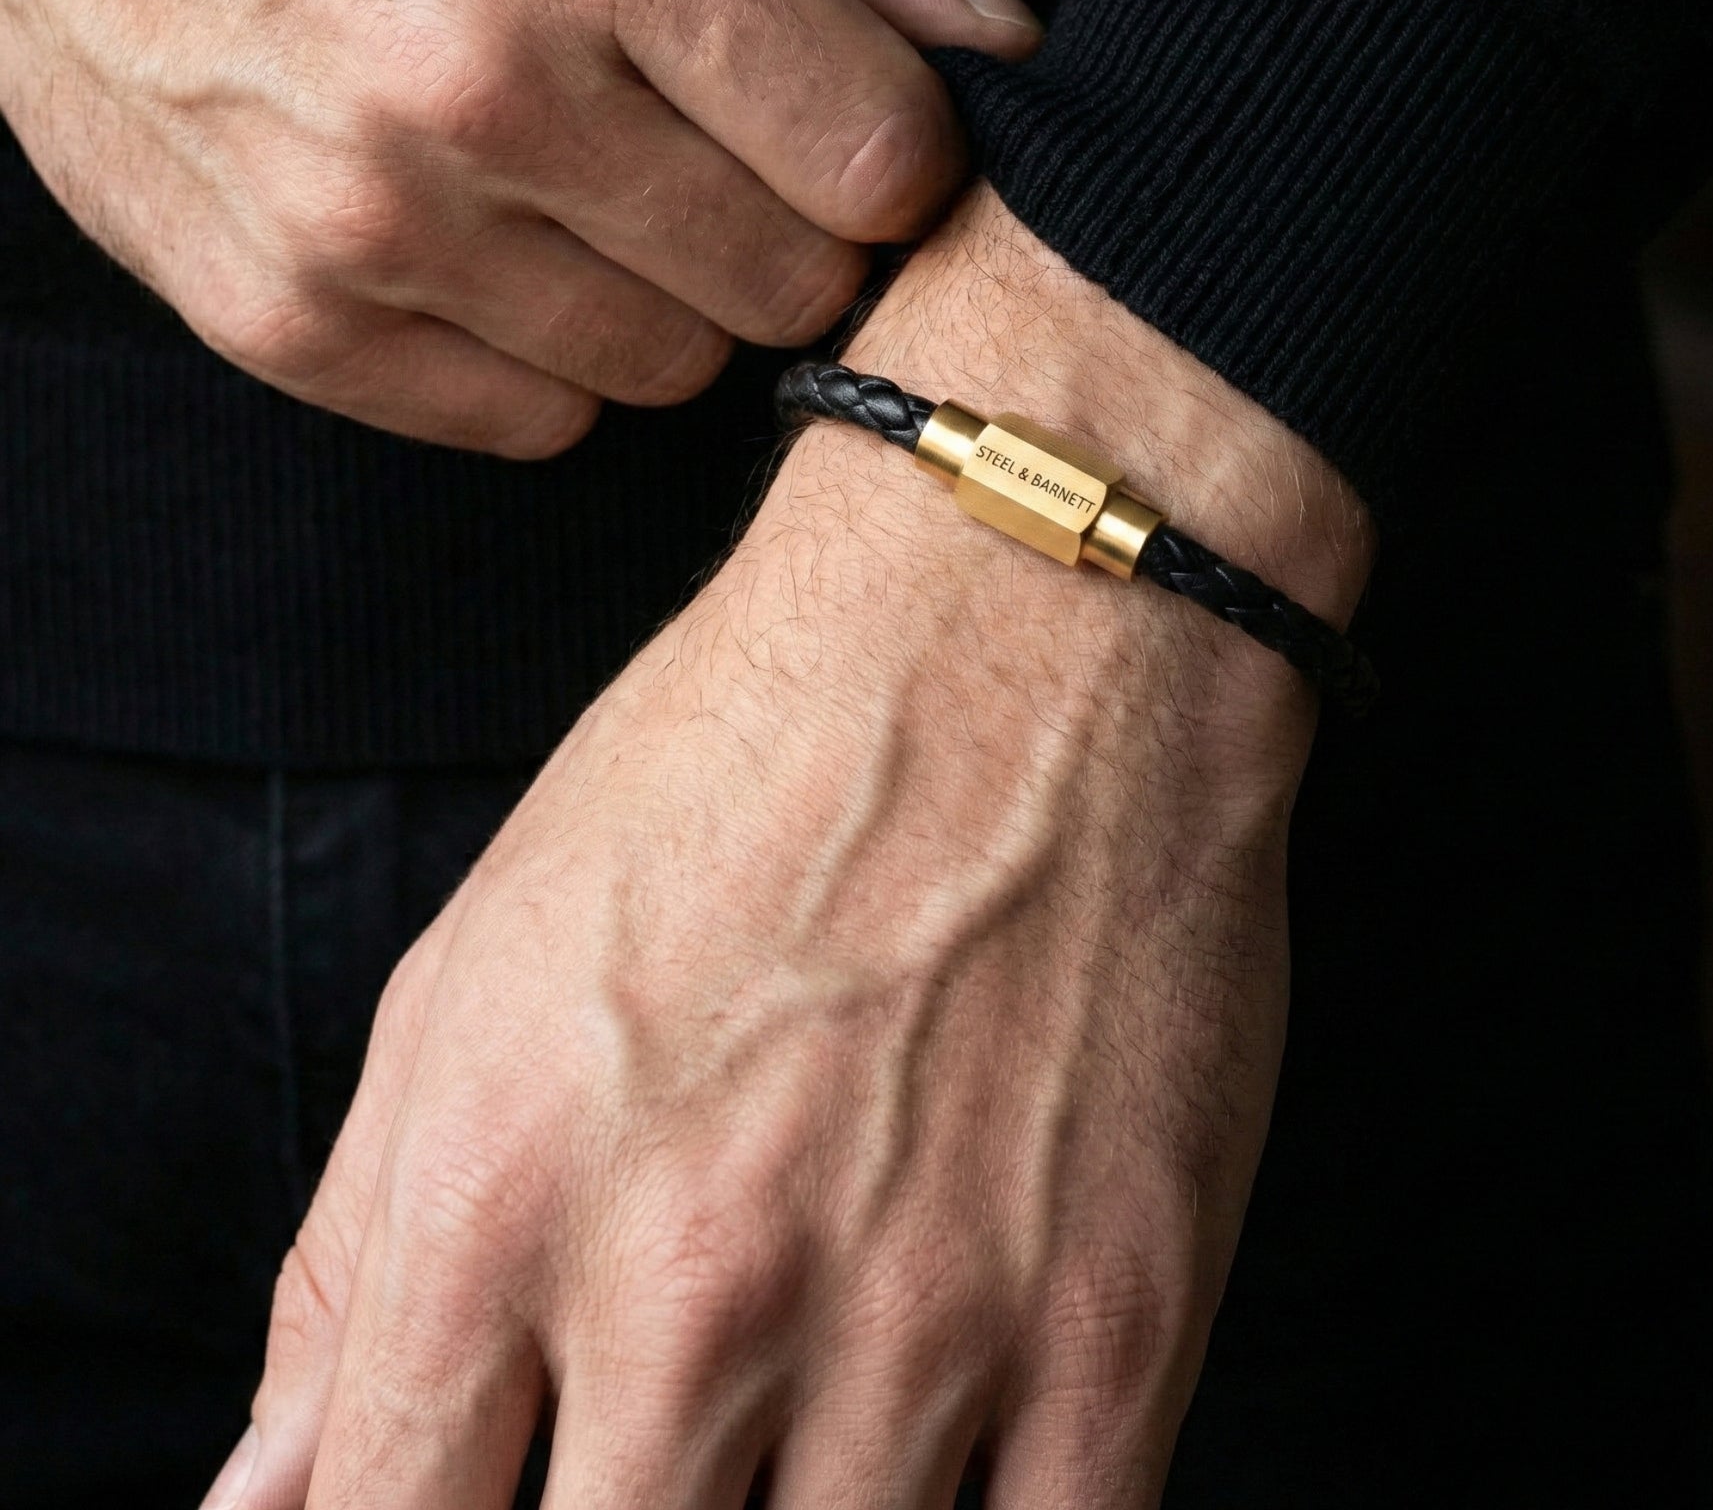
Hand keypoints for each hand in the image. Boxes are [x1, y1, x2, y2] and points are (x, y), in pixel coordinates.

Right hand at [0, 0, 1037, 454]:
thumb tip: (1001, 43)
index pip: (880, 166)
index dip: (898, 158)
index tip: (853, 120)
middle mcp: (482, 84)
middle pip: (788, 288)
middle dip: (794, 230)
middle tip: (723, 145)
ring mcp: (370, 219)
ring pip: (667, 371)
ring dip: (668, 293)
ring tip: (595, 174)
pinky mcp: (284, 316)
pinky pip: (528, 423)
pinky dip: (545, 352)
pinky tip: (499, 236)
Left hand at [211, 188, 1370, 1508]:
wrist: (1028, 623)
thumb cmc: (745, 762)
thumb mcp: (480, 960)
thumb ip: (355, 1252)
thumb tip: (264, 1496)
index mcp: (503, 1198)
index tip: (480, 1498)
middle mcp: (698, 1288)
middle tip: (660, 1445)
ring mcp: (923, 1321)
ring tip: (786, 1442)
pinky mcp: (1116, 1320)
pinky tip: (932, 1469)